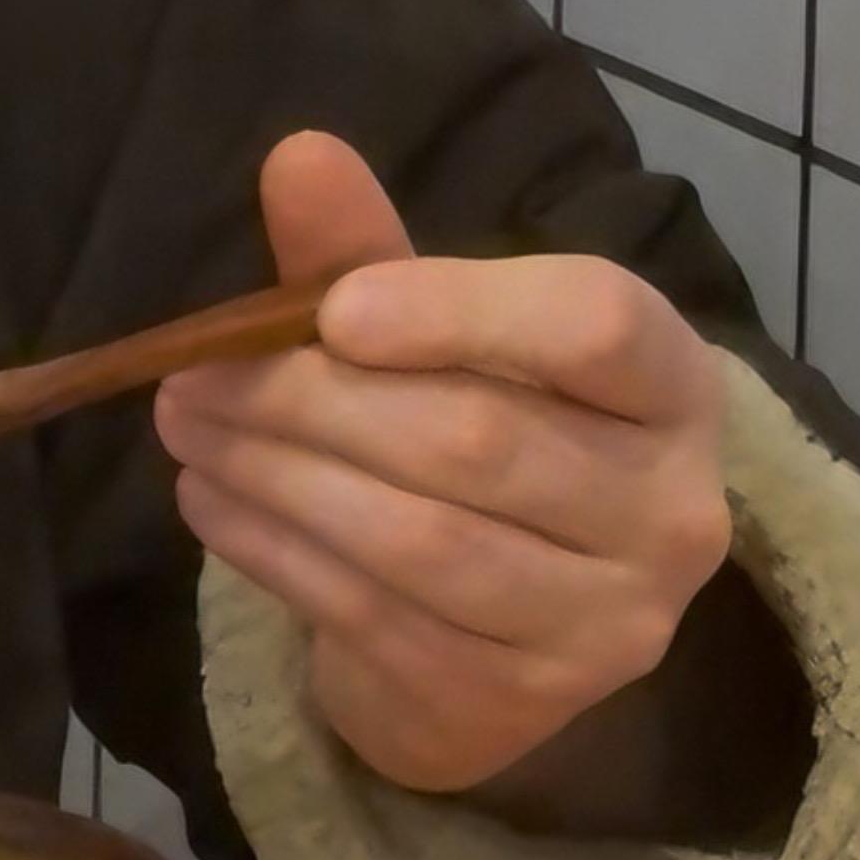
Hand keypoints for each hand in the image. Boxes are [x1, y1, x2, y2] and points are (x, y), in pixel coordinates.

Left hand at [157, 132, 734, 794]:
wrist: (516, 625)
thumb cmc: (485, 431)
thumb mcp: (438, 336)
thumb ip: (370, 253)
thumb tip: (298, 155)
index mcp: (671, 385)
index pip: (593, 328)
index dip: (457, 311)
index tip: (330, 309)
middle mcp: (670, 512)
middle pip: (477, 440)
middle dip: (310, 401)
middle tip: (193, 374)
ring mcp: (604, 626)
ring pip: (418, 540)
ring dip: (275, 479)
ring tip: (188, 429)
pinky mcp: (520, 705)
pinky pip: (374, 617)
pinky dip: (274, 553)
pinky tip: (214, 501)